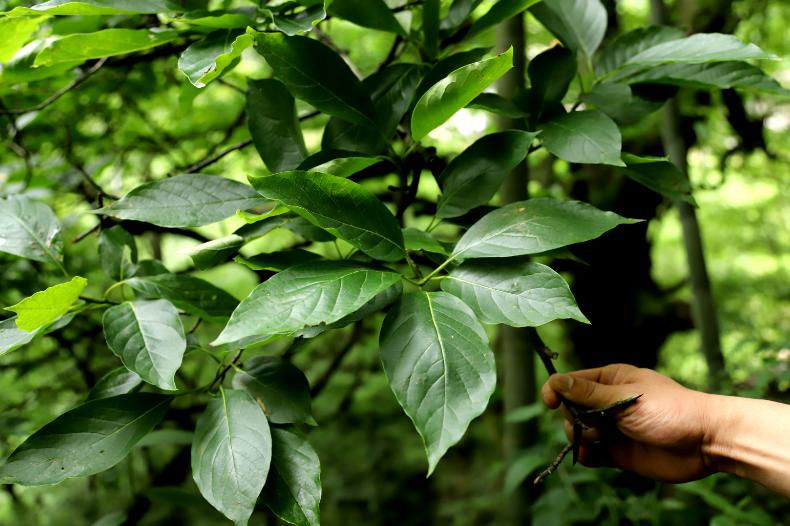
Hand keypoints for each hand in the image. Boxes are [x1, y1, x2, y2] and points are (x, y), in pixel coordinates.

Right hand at [541, 364, 714, 481]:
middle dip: (572, 417)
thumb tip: (555, 381)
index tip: (549, 403)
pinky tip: (591, 455)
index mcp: (610, 381)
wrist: (705, 442)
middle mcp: (607, 403)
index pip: (570, 382)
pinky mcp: (617, 453)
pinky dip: (585, 455)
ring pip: (576, 432)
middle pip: (570, 408)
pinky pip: (589, 454)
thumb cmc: (669, 410)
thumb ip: (589, 393)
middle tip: (592, 423)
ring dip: (579, 436)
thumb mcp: (626, 398)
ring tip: (599, 439)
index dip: (556, 390)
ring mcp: (612, 428)